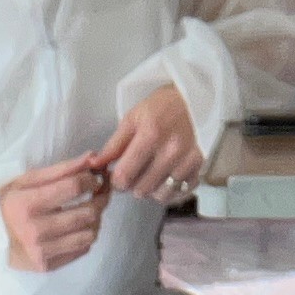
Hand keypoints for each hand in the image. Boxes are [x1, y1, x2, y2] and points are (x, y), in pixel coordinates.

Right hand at [1, 154, 110, 271]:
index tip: (94, 177)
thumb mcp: (25, 180)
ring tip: (88, 210)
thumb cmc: (3, 203)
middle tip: (100, 192)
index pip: (73, 187)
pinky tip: (76, 228)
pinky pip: (81, 250)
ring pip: (89, 234)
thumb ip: (61, 170)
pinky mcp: (45, 267)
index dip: (91, 179)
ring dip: (95, 220)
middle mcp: (35, 230)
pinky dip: (84, 237)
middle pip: (87, 213)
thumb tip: (92, 158)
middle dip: (100, 199)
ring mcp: (41, 252)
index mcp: (27, 203)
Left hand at [91, 85, 203, 206]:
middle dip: (132, 184)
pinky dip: (170, 190)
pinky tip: (166, 177)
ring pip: (159, 196)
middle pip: (141, 189)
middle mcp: (172, 151)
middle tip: (134, 171)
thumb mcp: (133, 118)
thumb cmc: (161, 107)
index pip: (124, 176)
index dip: (115, 180)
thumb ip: (113, 145)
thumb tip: (94, 165)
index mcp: (151, 134)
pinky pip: (179, 194)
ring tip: (150, 174)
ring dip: (151, 189)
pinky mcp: (201, 168)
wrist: (196, 99)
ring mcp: (189, 161)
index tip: (116, 173)